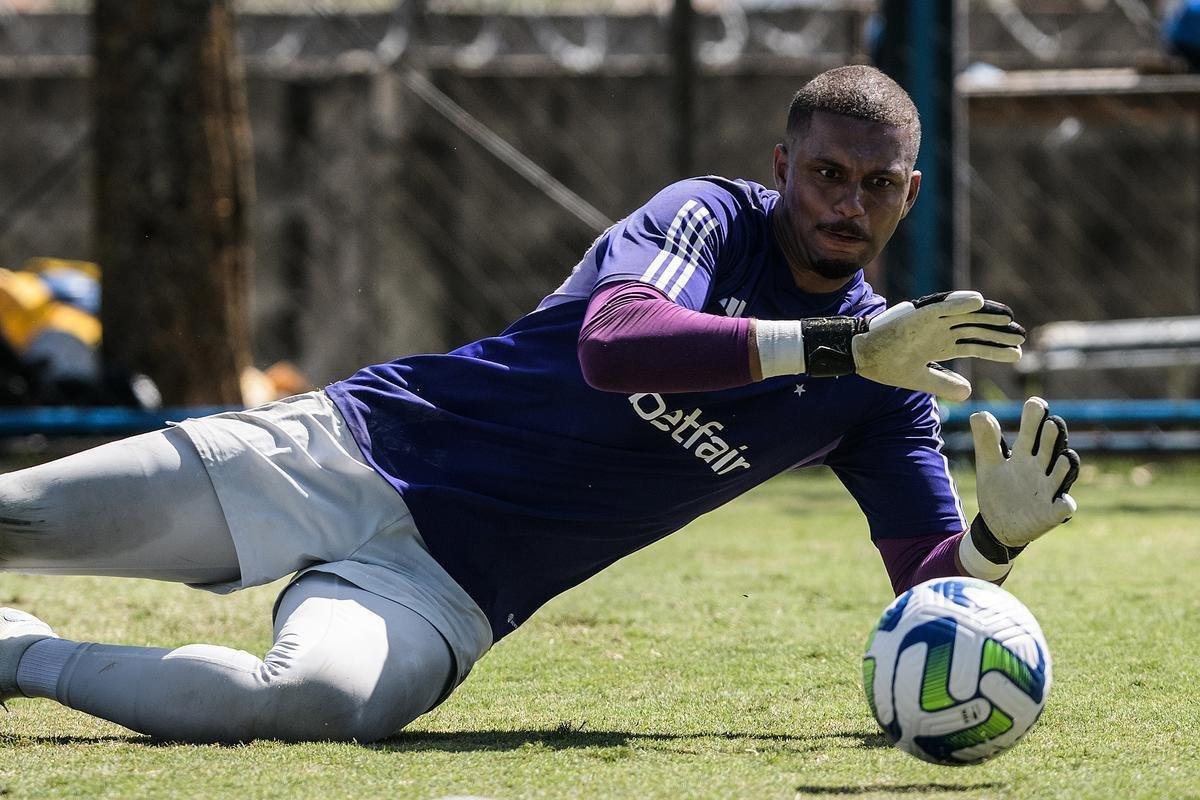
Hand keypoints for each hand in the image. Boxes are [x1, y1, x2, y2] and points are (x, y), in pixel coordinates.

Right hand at [849, 291, 1024, 400]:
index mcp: (940, 344)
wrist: (861, 355)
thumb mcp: (920, 379)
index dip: (995, 348)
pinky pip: (940, 305)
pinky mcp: (916, 314)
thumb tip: (969, 393)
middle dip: (998, 332)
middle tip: (1021, 335)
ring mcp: (929, 320)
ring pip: (964, 315)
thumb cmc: (887, 365)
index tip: (1017, 353)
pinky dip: (958, 301)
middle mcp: (939, 329)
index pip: (974, 344)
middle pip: (975, 328)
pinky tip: (978, 301)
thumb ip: (944, 384)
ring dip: (986, 315)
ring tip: (1008, 319)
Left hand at [972, 396, 1079, 551]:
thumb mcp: (988, 465)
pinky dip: (1065, 504)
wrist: (998, 525)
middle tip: (1051, 424)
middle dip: (1053, 436)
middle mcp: (1041, 467)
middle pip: (1052, 446)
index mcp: (1024, 454)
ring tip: (1065, 456)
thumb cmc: (998, 490)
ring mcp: (1049, 489)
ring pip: (1065, 472)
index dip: (1035, 416)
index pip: (1033, 430)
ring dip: (1066, 465)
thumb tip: (979, 413)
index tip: (1035, 403)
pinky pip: (1064, 507)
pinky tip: (1063, 502)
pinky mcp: (1052, 511)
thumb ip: (985, 441)